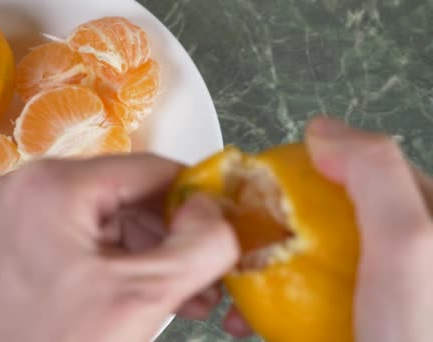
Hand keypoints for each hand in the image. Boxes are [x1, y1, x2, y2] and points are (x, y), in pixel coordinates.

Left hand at [0, 155, 239, 341]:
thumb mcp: (141, 297)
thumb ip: (199, 247)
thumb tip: (217, 212)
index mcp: (50, 186)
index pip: (148, 169)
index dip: (195, 197)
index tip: (223, 224)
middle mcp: (24, 188)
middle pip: (127, 195)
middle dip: (171, 237)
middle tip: (206, 272)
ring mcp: (13, 215)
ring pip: (105, 218)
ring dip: (147, 253)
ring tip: (183, 293)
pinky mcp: (12, 241)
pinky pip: (80, 236)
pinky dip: (115, 261)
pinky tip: (143, 292)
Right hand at [224, 116, 432, 340]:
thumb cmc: (417, 337)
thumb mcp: (410, 244)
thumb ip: (375, 174)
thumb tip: (320, 128)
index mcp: (423, 222)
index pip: (363, 171)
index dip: (310, 168)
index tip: (262, 183)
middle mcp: (399, 255)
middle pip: (323, 215)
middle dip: (271, 221)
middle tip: (233, 232)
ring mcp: (368, 293)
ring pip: (302, 259)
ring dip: (256, 266)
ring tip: (224, 278)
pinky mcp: (341, 324)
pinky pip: (294, 301)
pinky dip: (261, 306)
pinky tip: (240, 318)